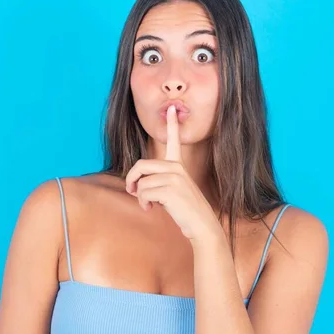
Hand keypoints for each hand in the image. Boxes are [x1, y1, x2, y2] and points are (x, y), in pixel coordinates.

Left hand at [125, 105, 220, 241]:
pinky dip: (143, 203)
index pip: (174, 141)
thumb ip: (157, 182)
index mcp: (178, 166)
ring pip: (141, 182)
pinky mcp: (170, 189)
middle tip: (131, 191)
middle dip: (131, 179)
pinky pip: (143, 192)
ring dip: (139, 196)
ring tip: (149, 204)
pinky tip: (152, 208)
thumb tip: (134, 185)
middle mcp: (177, 168)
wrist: (201, 225)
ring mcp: (174, 178)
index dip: (172, 125)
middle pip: (141, 165)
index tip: (171, 108)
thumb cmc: (185, 210)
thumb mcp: (172, 191)